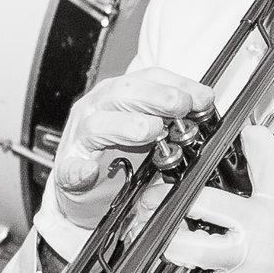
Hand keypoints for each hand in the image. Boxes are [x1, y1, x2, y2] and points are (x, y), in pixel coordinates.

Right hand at [47, 66, 212, 230]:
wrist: (94, 194)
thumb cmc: (124, 155)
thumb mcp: (155, 130)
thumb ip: (176, 117)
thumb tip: (205, 106)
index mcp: (121, 95)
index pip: (150, 78)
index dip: (178, 84)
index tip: (202, 98)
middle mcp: (98, 109)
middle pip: (123, 93)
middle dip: (156, 97)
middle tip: (179, 107)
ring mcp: (80, 139)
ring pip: (98, 125)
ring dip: (126, 126)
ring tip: (149, 131)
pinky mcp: (68, 172)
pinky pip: (70, 169)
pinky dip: (78, 170)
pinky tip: (89, 171)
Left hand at [160, 122, 273, 272]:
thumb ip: (266, 152)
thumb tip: (246, 132)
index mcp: (256, 221)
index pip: (200, 204)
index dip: (170, 197)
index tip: (157, 197)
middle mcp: (246, 257)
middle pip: (183, 249)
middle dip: (162, 237)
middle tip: (156, 228)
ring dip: (181, 266)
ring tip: (185, 252)